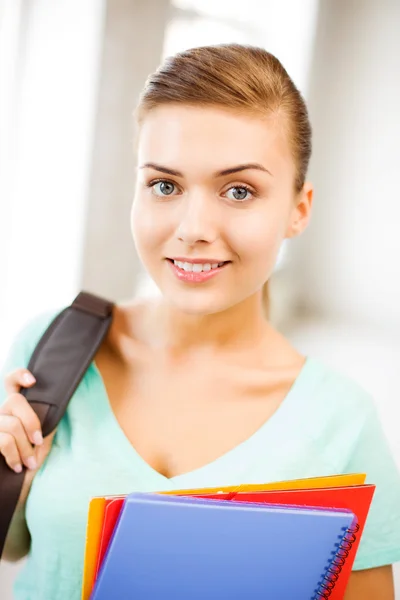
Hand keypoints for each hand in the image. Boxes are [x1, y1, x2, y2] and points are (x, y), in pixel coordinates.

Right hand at [0, 368, 55, 508]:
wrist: (10, 490)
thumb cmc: (26, 463)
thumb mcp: (39, 440)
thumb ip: (43, 423)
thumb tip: (56, 407)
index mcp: (12, 410)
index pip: (10, 381)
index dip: (19, 375)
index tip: (33, 382)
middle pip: (14, 401)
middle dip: (31, 422)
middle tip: (38, 442)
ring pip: (11, 424)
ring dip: (24, 447)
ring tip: (29, 463)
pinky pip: (3, 440)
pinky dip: (14, 455)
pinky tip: (17, 466)